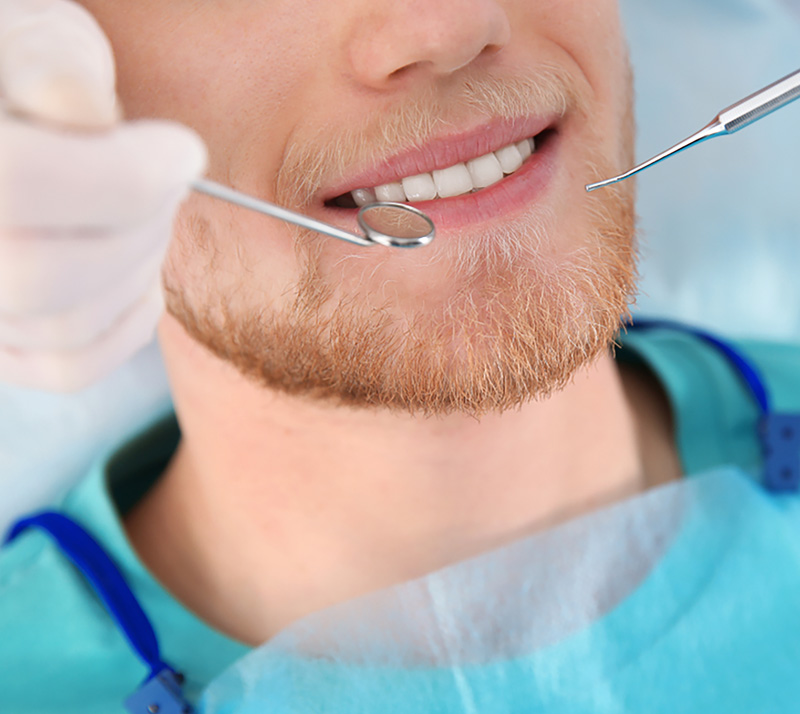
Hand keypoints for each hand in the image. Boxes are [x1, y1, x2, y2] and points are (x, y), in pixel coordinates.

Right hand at [0, 0, 206, 390]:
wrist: (15, 132)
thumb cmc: (19, 79)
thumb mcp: (31, 37)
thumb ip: (53, 63)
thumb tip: (88, 118)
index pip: (20, 185)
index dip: (123, 174)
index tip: (183, 150)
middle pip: (40, 273)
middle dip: (136, 224)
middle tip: (166, 180)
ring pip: (63, 326)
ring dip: (140, 267)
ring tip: (147, 214)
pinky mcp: (0, 348)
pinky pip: (71, 368)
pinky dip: (130, 322)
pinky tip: (141, 273)